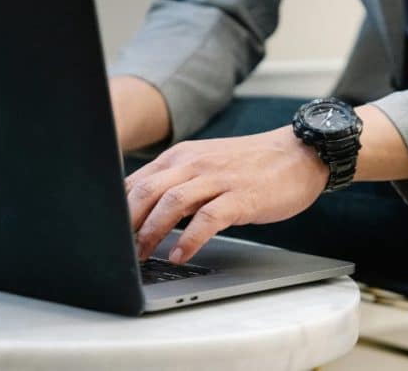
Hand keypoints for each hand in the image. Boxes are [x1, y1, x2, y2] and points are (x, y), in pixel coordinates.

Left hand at [126, 127, 328, 263]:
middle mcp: (194, 163)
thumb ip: (177, 183)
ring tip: (143, 255)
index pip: (136, 181)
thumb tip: (144, 212)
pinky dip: (189, 239)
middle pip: (146, 191)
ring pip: (171, 203)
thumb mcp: (206, 165)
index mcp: (181, 156)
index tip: (107, 233)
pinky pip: (207, 219)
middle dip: (127, 223)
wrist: (299, 153)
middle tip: (119, 249)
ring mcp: (218, 178)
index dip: (117, 209)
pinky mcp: (240, 196)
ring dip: (151, 231)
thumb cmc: (251, 165)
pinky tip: (179, 254)